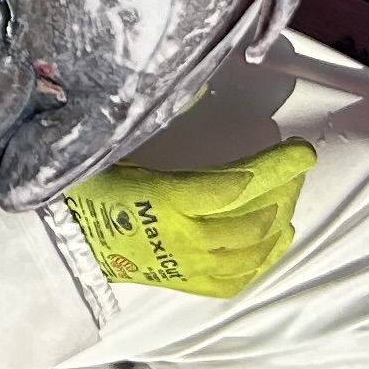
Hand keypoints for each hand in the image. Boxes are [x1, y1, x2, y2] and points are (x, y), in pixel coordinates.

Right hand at [64, 142, 315, 298]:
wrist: (64, 241)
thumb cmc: (87, 189)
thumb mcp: (118, 150)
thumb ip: (158, 121)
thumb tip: (198, 85)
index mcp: (169, 201)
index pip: (239, 184)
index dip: (277, 168)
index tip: (304, 151)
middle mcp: (187, 239)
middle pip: (255, 218)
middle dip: (284, 190)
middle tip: (296, 167)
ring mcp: (190, 267)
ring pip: (253, 251)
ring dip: (279, 223)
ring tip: (289, 199)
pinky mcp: (187, 283)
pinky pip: (239, 278)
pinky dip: (263, 260)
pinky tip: (274, 242)